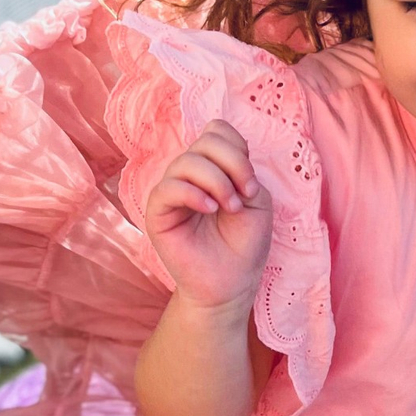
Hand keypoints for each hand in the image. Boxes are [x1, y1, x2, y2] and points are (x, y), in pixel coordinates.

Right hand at [144, 120, 272, 311]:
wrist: (231, 284)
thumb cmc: (244, 245)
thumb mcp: (257, 200)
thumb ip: (243, 171)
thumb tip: (217, 159)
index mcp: (213, 168)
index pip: (216, 131)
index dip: (237, 149)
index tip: (252, 185)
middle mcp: (190, 175)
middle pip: (205, 141)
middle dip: (233, 163)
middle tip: (245, 195)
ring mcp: (172, 192)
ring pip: (187, 161)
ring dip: (217, 181)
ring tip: (231, 207)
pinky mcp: (158, 213)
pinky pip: (168, 187)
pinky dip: (194, 193)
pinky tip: (210, 209)